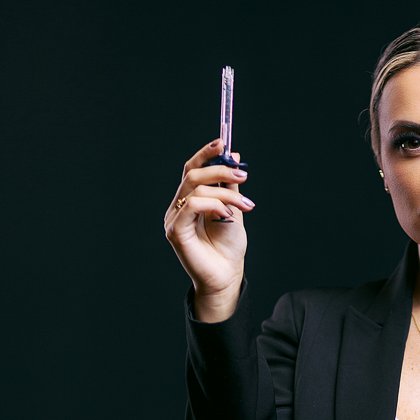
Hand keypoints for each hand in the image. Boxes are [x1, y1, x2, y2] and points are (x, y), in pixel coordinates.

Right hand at [164, 138, 254, 319]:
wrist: (227, 277)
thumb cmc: (228, 248)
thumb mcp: (234, 210)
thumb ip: (230, 186)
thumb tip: (233, 156)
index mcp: (190, 201)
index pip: (192, 170)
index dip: (205, 154)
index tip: (223, 142)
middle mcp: (178, 208)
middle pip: (193, 175)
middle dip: (220, 170)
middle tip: (243, 176)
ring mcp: (174, 219)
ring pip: (196, 189)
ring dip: (226, 193)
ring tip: (245, 205)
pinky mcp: (175, 231)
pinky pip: (193, 206)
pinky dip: (214, 205)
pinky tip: (228, 215)